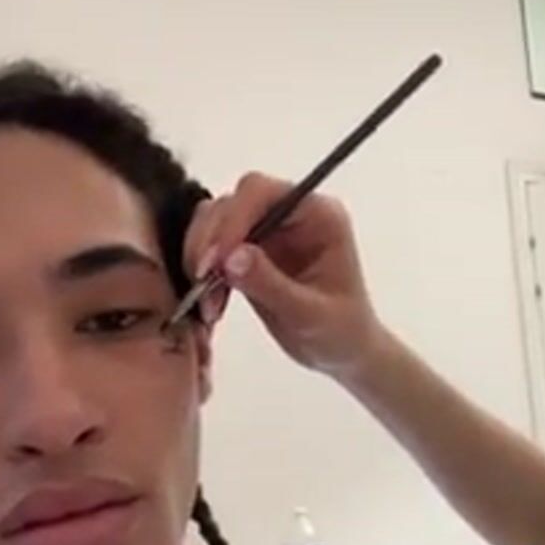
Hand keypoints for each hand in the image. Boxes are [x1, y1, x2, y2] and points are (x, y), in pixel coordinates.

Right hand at [183, 172, 381, 378]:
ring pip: (215, 221)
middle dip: (211, 240)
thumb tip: (231, 257)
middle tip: (203, 283)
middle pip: (232, 202)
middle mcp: (290, 214)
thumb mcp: (309, 315)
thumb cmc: (340, 332)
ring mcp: (268, 231)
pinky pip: (212, 248)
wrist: (343, 352)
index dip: (233, 220)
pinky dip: (202, 272)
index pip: (263, 193)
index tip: (217, 262)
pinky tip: (210, 303)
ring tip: (209, 302)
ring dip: (201, 257)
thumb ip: (271, 284)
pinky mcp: (249, 252)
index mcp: (318, 215)